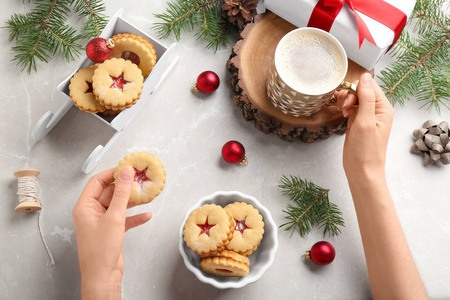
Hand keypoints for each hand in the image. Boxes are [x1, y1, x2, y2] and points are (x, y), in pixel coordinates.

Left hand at [72, 167, 151, 298]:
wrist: (103, 276)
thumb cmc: (100, 251)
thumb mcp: (114, 218)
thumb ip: (122, 193)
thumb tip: (126, 173)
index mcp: (85, 207)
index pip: (97, 182)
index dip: (112, 173)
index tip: (127, 168)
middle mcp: (92, 213)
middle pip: (110, 192)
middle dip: (125, 187)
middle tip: (140, 180)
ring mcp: (102, 222)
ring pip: (118, 205)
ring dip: (132, 201)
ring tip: (146, 195)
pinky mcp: (111, 231)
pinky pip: (124, 218)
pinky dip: (135, 216)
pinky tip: (146, 214)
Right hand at [336, 73, 393, 178]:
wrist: (361, 171)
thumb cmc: (366, 151)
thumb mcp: (365, 122)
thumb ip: (366, 98)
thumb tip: (365, 77)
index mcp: (383, 108)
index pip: (370, 86)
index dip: (356, 88)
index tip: (348, 101)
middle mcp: (376, 110)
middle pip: (360, 89)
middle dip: (349, 95)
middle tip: (345, 109)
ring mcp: (366, 115)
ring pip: (353, 97)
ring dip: (345, 101)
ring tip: (343, 113)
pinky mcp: (357, 121)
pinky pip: (350, 106)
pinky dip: (344, 107)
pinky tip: (342, 114)